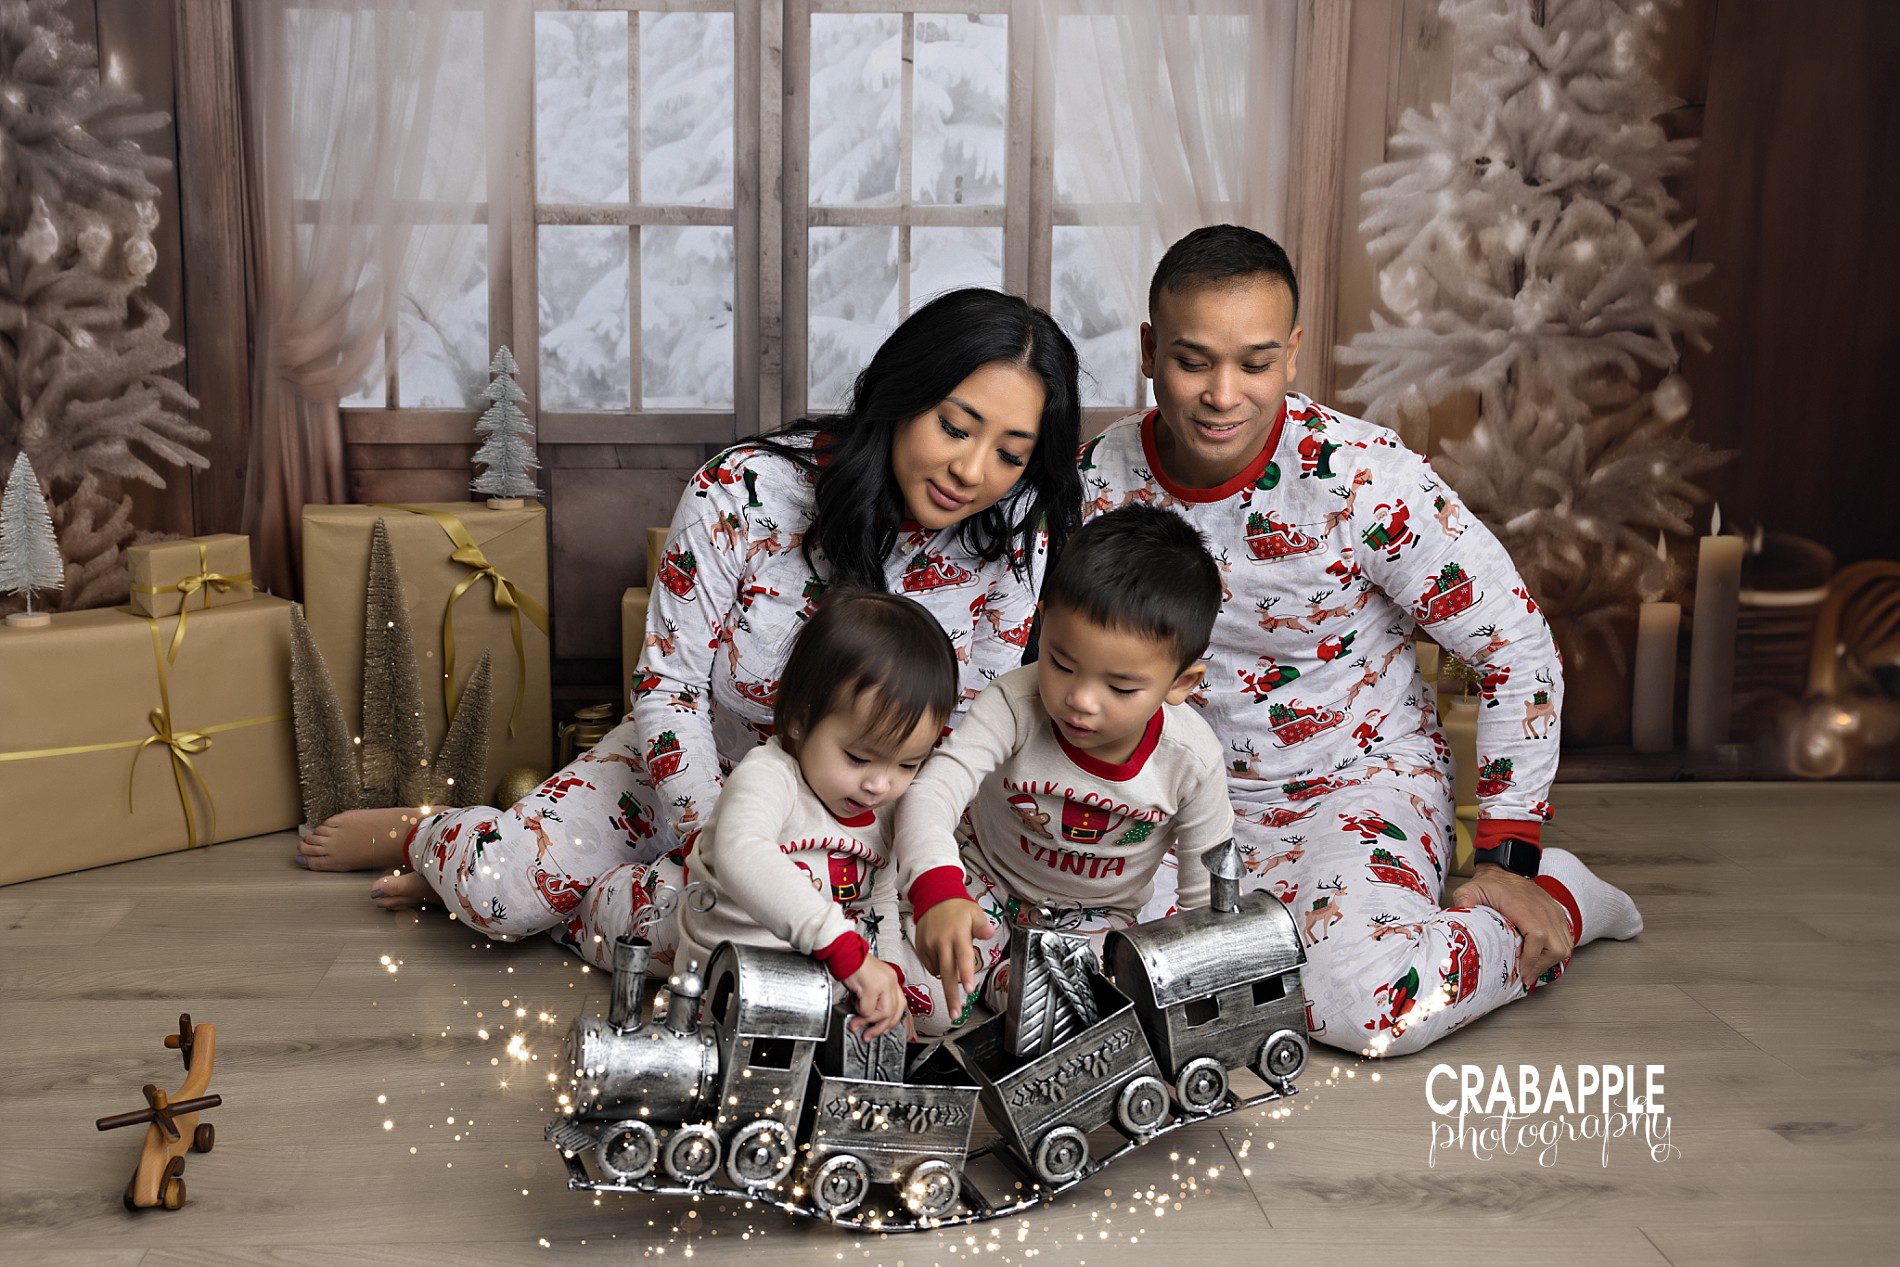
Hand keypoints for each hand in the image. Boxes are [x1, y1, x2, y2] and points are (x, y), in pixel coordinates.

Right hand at [843, 955, 905, 1039]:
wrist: (843, 952)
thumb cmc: (852, 965)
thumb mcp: (867, 982)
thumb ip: (872, 998)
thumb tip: (867, 1018)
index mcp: (891, 979)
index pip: (901, 1004)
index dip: (893, 1019)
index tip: (884, 1029)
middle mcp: (891, 980)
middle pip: (894, 1011)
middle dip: (881, 1027)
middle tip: (869, 1034)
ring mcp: (883, 983)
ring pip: (884, 1012)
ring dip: (869, 1020)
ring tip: (857, 1022)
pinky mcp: (872, 986)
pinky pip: (868, 1009)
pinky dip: (860, 1012)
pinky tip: (854, 1005)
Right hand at [914, 898, 995, 1018]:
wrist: (932, 898)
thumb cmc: (957, 908)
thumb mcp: (974, 913)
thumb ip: (982, 926)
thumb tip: (990, 932)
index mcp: (958, 935)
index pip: (963, 957)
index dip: (966, 974)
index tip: (969, 990)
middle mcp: (942, 942)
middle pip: (948, 974)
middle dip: (952, 996)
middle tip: (955, 1014)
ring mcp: (929, 946)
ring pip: (940, 972)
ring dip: (949, 976)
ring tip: (954, 961)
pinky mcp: (921, 948)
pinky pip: (931, 967)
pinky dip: (939, 968)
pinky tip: (944, 956)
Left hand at [1451, 864, 1573, 984]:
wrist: (1504, 870)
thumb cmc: (1489, 884)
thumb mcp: (1471, 890)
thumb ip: (1464, 899)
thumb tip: (1460, 911)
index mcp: (1525, 907)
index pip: (1538, 937)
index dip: (1531, 959)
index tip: (1521, 973)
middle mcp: (1544, 910)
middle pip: (1556, 947)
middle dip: (1541, 966)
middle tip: (1526, 976)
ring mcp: (1554, 912)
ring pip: (1565, 946)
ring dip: (1550, 961)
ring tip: (1533, 970)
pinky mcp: (1558, 914)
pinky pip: (1567, 939)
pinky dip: (1556, 951)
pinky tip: (1541, 957)